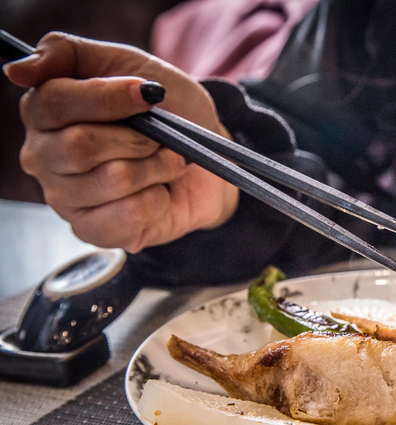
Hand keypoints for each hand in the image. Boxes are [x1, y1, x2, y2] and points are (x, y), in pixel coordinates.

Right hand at [4, 32, 239, 252]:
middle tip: (159, 137)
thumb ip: (67, 53)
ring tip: (164, 163)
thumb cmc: (169, 110)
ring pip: (113, 180)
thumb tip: (18, 70)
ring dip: (156, 167)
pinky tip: (158, 193)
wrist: (208, 157)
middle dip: (138, 138)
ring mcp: (65, 198)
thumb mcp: (129, 63)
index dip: (108, 98)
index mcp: (44, 112)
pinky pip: (128, 216)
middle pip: (81, 146)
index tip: (149, 94)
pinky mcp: (93, 231)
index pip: (54, 102)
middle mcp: (44, 157)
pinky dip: (158, 200)